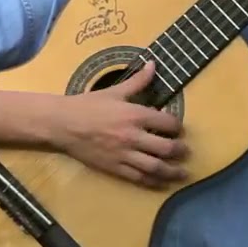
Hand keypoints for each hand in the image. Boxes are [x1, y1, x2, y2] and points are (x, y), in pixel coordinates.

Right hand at [51, 62, 189, 188]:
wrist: (62, 123)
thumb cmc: (87, 105)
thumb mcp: (113, 91)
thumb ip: (137, 81)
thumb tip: (153, 64)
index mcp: (135, 115)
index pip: (168, 123)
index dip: (177, 126)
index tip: (177, 129)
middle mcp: (133, 136)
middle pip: (167, 148)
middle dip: (180, 151)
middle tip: (185, 152)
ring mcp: (124, 154)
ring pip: (156, 167)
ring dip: (173, 171)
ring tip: (181, 172)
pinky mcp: (115, 168)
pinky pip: (139, 178)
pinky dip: (153, 182)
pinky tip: (161, 182)